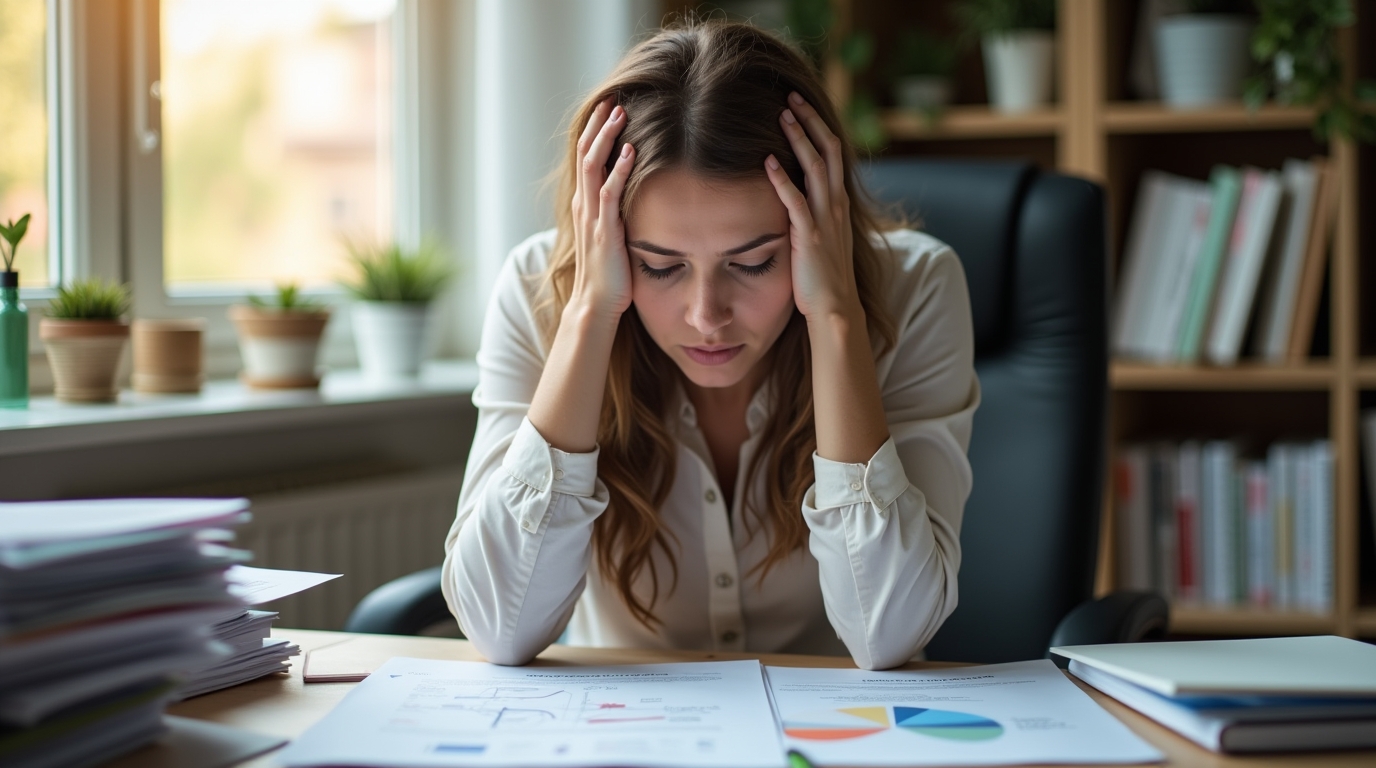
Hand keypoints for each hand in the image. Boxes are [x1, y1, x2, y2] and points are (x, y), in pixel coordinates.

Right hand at [569, 99, 636, 319]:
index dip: (595, 131)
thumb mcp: (611, 235)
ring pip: (593, 167)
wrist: (595, 305)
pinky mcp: (605, 232)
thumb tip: (635, 196)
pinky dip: (619, 170)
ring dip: (606, 138)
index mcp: (585, 205)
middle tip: (613, 99)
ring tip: (620, 113)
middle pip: (586, 154)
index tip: (609, 108)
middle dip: (598, 125)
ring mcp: (592, 218)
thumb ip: (617, 213)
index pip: (586, 158)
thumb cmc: (608, 274)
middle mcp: (584, 206)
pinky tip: (630, 151)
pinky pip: (610, 194)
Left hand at [764, 92, 861, 321]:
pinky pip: (796, 201)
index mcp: (839, 204)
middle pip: (828, 151)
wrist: (835, 310)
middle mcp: (836, 206)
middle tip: (791, 96)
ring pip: (816, 168)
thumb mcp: (821, 239)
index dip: (818, 128)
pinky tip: (769, 161)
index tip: (800, 107)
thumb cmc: (823, 279)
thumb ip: (811, 216)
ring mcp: (825, 220)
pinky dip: (783, 179)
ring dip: (799, 139)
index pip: (833, 155)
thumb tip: (792, 200)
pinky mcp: (809, 236)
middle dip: (810, 122)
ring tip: (782, 115)